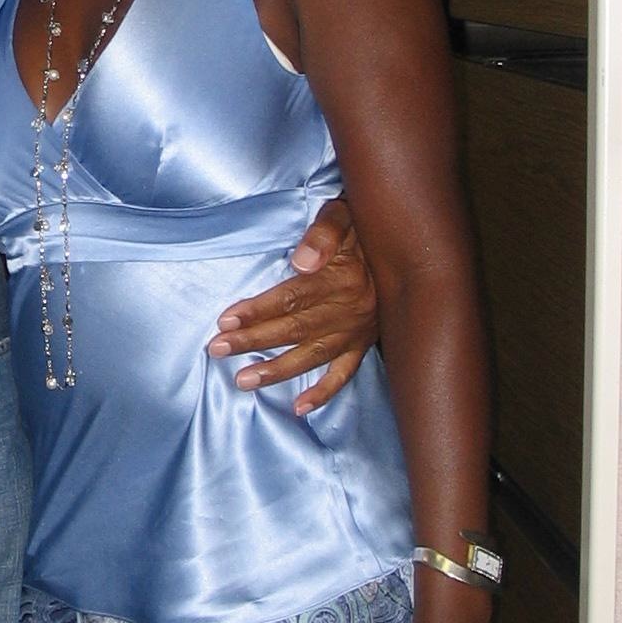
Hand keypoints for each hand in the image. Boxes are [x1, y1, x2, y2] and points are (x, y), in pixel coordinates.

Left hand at [207, 196, 379, 410]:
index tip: (226, 320)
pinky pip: (344, 374)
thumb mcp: (345, 215)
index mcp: (344, 278)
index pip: (292, 298)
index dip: (258, 310)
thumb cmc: (361, 226)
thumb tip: (302, 261)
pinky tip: (299, 407)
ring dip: (277, 370)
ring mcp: (358, 332)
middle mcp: (351, 310)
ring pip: (312, 356)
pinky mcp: (364, 344)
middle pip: (294, 329)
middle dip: (253, 341)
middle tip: (217, 349)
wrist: (404, 244)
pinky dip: (324, 393)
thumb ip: (324, 233)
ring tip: (243, 380)